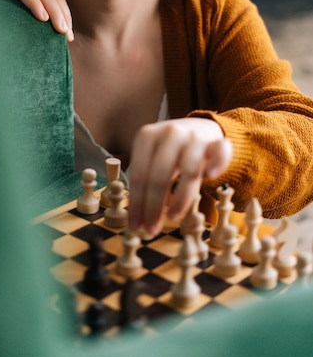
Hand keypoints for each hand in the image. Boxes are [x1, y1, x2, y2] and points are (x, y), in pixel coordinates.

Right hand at [0, 0, 73, 41]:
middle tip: (67, 36)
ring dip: (53, 12)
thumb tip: (60, 28)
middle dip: (62, 16)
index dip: (65, 14)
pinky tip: (42, 18)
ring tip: (60, 30)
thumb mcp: (19, 7)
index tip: (69, 35)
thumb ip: (37, 8)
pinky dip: (34, 4)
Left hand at [127, 117, 232, 234]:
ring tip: (172, 217)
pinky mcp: (217, 141)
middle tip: (151, 229)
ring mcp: (195, 136)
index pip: (139, 174)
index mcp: (147, 136)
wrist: (201, 128)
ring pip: (189, 170)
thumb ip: (145, 181)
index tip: (136, 225)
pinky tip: (211, 175)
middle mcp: (170, 133)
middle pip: (159, 175)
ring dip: (181, 199)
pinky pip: (220, 152)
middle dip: (154, 206)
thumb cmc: (171, 151)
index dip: (137, 202)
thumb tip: (136, 218)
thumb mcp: (152, 158)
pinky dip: (218, 163)